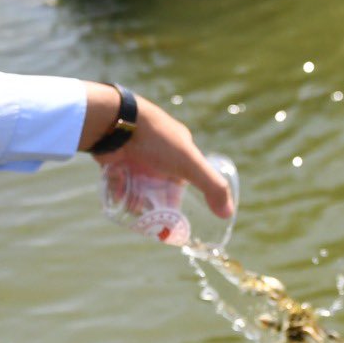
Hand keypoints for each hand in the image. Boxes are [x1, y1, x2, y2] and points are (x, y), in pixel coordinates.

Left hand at [84, 84, 234, 219]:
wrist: (118, 122)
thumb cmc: (158, 142)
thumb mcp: (190, 164)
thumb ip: (212, 187)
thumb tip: (228, 213)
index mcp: (178, 147)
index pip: (181, 177)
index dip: (177, 197)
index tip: (171, 217)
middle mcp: (156, 149)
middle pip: (157, 182)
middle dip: (154, 201)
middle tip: (150, 220)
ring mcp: (134, 152)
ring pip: (137, 181)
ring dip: (136, 198)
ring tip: (133, 212)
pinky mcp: (115, 155)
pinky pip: (118, 177)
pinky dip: (119, 190)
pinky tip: (118, 201)